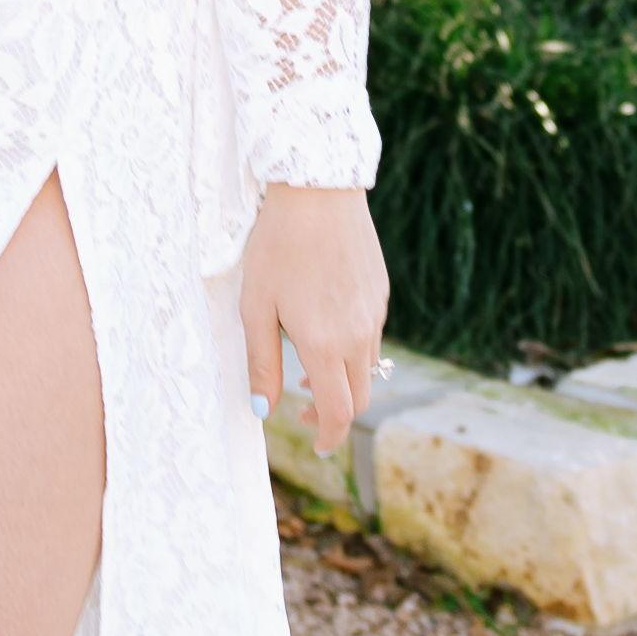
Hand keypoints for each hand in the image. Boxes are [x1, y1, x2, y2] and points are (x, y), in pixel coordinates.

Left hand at [243, 183, 387, 447]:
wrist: (318, 189)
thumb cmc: (277, 246)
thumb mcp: (256, 307)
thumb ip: (261, 363)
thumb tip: (262, 410)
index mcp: (326, 344)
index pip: (338, 412)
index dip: (328, 436)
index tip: (316, 446)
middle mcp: (359, 335)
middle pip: (359, 397)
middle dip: (334, 414)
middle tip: (304, 411)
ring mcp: (374, 313)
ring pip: (367, 367)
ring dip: (342, 381)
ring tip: (308, 367)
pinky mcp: (380, 293)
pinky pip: (371, 337)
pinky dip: (352, 351)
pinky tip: (325, 327)